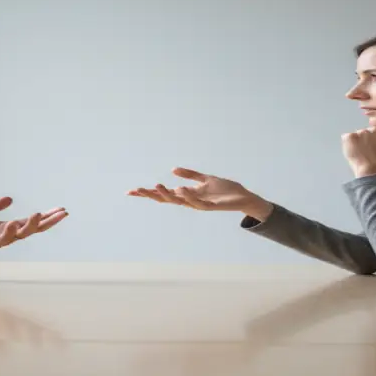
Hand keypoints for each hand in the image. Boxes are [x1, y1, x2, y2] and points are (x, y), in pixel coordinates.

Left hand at [0, 197, 67, 256]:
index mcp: (2, 227)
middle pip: (30, 230)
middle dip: (46, 223)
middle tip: (62, 214)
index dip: (44, 217)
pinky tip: (14, 224)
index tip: (60, 210)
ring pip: (18, 236)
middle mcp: (2, 235)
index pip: (28, 222)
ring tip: (39, 214)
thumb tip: (11, 198)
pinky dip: (8, 233)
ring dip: (29, 226)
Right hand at [128, 168, 272, 219]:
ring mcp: (199, 204)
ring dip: (167, 194)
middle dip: (151, 195)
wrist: (244, 197)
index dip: (148, 193)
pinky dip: (188, 196)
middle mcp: (190, 201)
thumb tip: (173, 170)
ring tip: (156, 185)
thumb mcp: (205, 179)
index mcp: (187, 195)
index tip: (131, 191)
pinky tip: (180, 189)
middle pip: (166, 199)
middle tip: (137, 190)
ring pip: (178, 201)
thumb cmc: (226, 190)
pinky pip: (196, 202)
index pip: (164, 195)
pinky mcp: (211, 206)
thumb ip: (190, 175)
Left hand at [341, 125, 375, 176]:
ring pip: (359, 134)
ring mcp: (361, 131)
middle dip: (370, 138)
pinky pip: (348, 138)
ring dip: (360, 141)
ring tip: (363, 152)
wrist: (374, 169)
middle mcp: (375, 127)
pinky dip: (350, 144)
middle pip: (370, 130)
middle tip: (372, 149)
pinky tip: (355, 151)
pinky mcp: (349, 137)